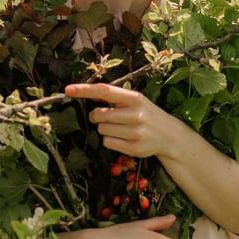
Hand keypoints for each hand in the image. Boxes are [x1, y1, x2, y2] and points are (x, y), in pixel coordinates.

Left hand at [64, 81, 179, 159]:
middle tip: (108, 117)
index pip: (104, 91)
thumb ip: (114, 97)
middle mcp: (136, 114)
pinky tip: (124, 138)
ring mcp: (136, 133)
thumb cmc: (146, 114)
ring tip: (121, 128)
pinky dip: (110, 141)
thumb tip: (85, 92)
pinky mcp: (134, 148)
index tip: (68, 90)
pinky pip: (107, 143)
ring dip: (106, 129)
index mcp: (135, 98)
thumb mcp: (135, 100)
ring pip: (102, 130)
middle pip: (99, 115)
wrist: (169, 135)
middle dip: (98, 117)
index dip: (84, 90)